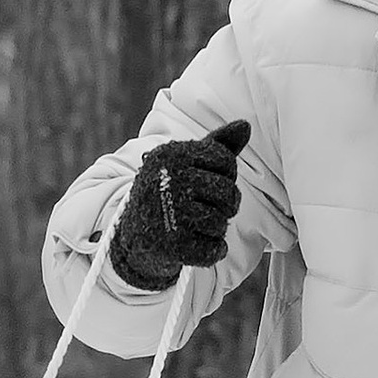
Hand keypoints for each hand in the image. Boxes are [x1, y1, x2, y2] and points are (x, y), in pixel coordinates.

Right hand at [107, 120, 252, 291]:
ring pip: (220, 222)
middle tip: (209, 209)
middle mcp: (166, 180)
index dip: (227, 175)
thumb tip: (245, 125)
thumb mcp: (186, 163)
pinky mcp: (170, 244)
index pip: (224, 160)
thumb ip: (217, 144)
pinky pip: (213, 249)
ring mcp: (167, 213)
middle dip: (226, 205)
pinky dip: (213, 251)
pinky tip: (200, 246)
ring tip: (197, 226)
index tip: (210, 183)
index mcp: (169, 155)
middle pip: (227, 192)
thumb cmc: (168, 194)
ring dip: (216, 229)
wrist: (131, 237)